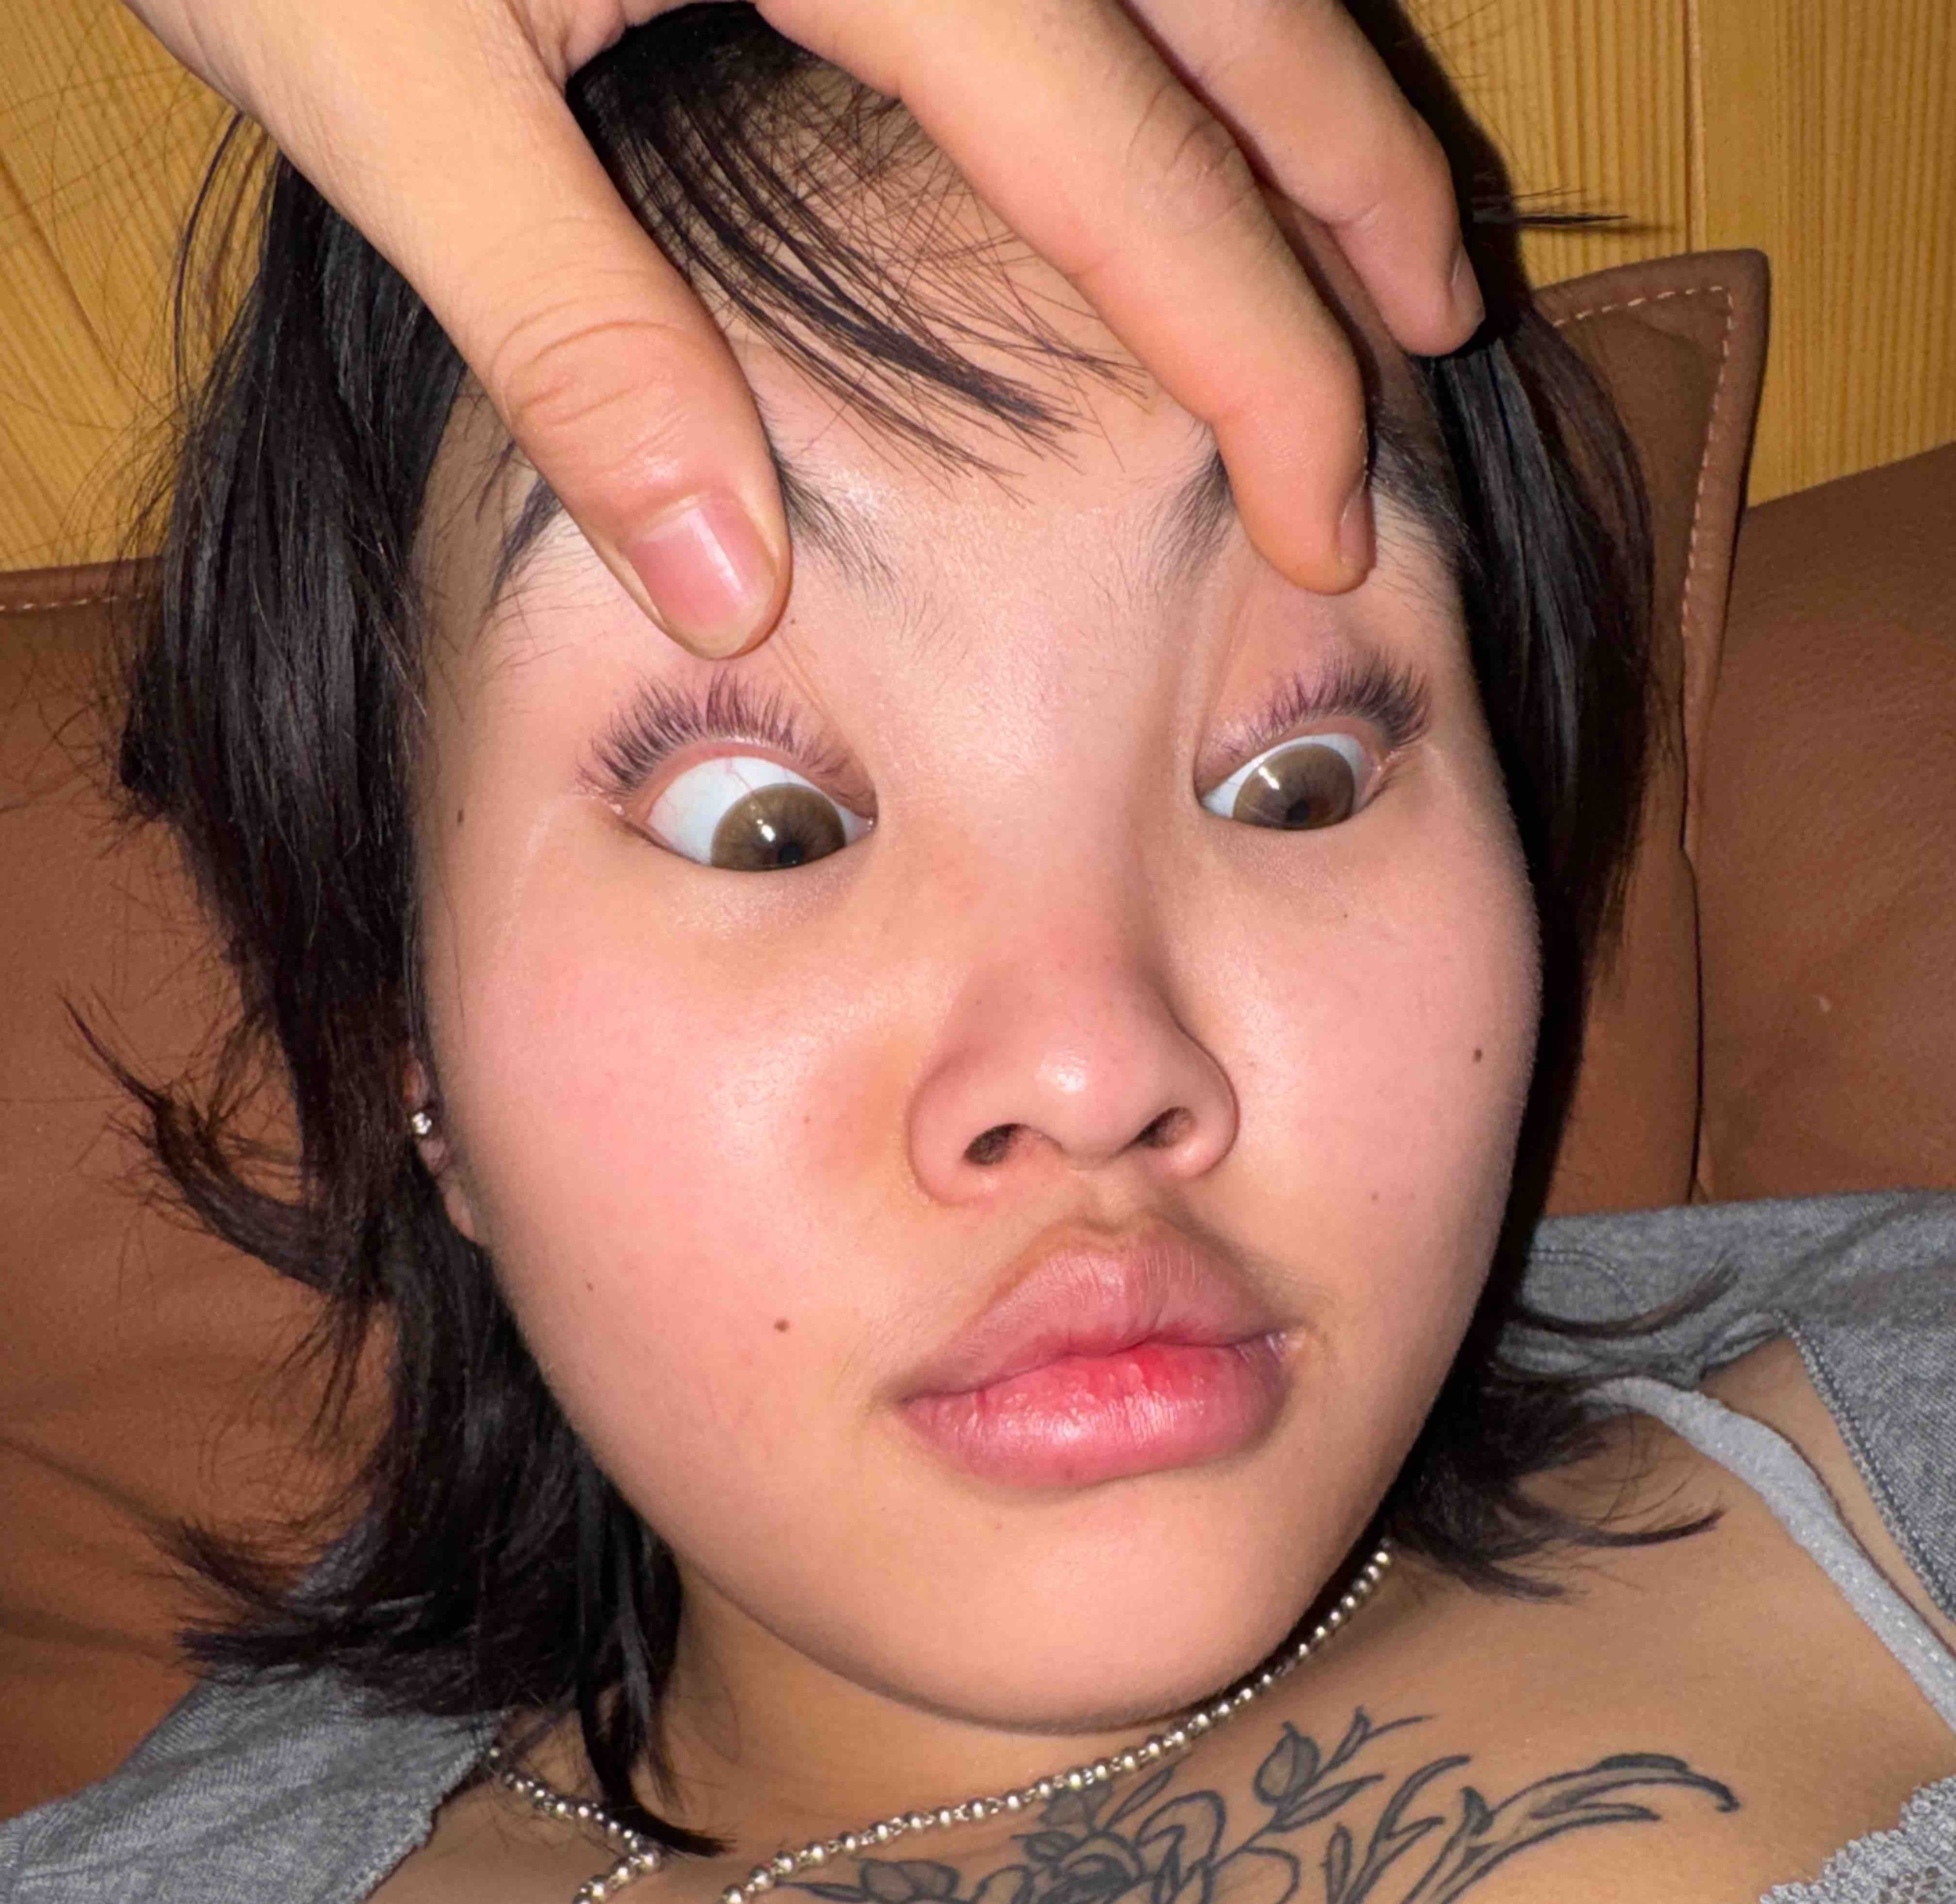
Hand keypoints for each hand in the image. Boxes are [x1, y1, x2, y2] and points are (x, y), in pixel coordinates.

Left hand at [122, 0, 1480, 651]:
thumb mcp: (366, 71)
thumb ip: (563, 325)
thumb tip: (732, 588)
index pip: (1130, 174)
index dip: (1261, 363)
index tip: (1339, 521)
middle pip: (1230, 3)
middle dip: (1354, 177)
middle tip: (1444, 328)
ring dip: (1295, 64)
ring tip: (1368, 208)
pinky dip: (1167, 5)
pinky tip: (1177, 63)